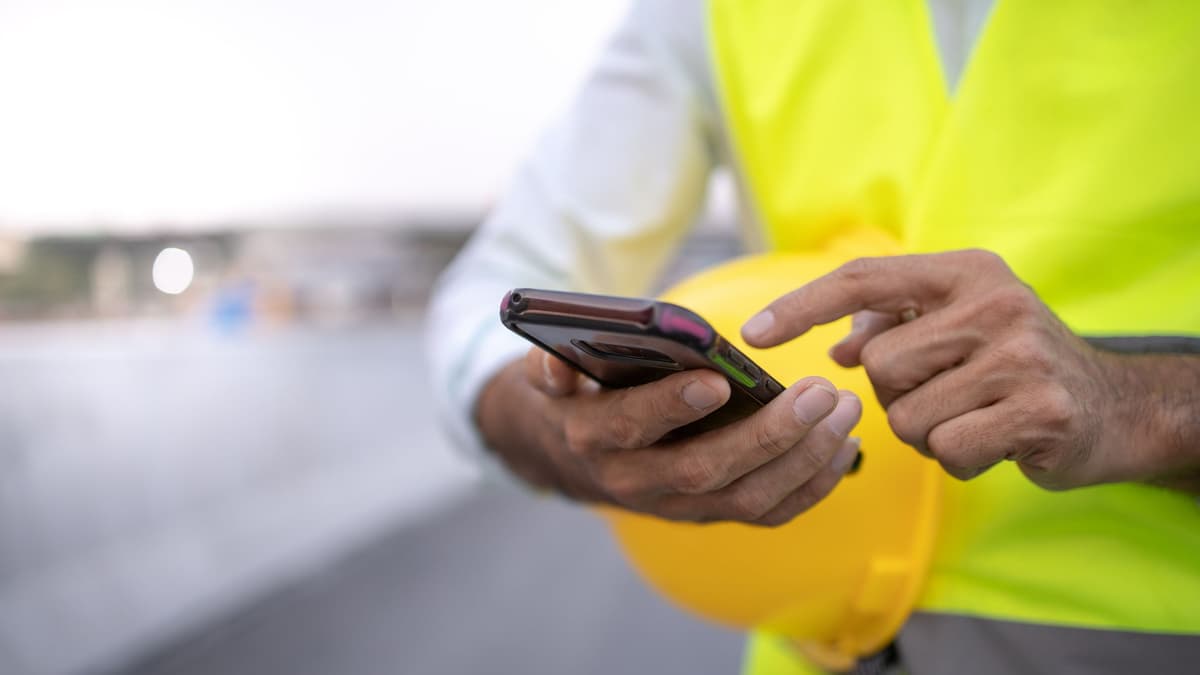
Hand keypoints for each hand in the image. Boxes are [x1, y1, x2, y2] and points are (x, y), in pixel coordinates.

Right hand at [474, 347, 862, 524]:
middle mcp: (637, 481)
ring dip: (804, 459)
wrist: (578, 456)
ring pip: (748, 499)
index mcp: (595, 437)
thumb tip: (555, 365)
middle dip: (769, 434)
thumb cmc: (580, 395)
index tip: (717, 380)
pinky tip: (843, 446)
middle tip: (819, 393)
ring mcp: (679, 506)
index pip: (632, 427)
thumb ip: (550, 366)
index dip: (672, 406)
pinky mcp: (712, 514)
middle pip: (707, 470)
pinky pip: (769, 514)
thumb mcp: (551, 375)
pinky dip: (812, 485)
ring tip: (844, 411)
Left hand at [741, 249, 1165, 489]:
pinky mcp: (1039, 410)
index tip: (753, 333)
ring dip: (928, 432)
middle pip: (879, 365)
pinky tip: (995, 442)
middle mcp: (994, 302)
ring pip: (907, 415)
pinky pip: (947, 451)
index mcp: (965, 272)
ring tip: (973, 417)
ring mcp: (1020, 355)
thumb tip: (838, 342)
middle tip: (945, 394)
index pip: (863, 280)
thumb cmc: (1013, 362)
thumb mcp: (959, 324)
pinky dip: (959, 459)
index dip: (801, 306)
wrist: (1114, 405)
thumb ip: (896, 323)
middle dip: (896, 395)